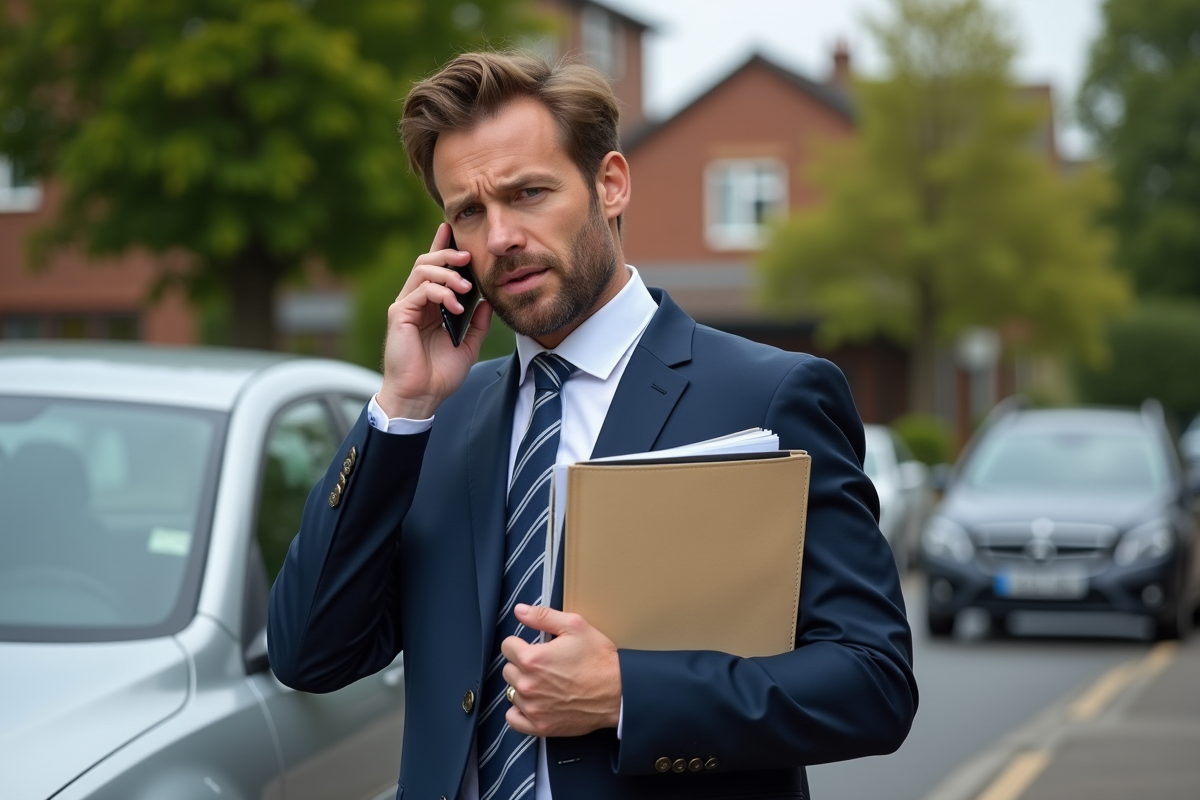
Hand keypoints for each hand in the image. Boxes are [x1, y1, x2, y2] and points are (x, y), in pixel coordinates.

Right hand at [377, 223, 491, 418]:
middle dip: (449, 254)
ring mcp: (406, 306)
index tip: (453, 231)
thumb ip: (477, 323)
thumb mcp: (468, 345)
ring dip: (447, 273)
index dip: (442, 248)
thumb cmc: (440, 374)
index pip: (435, 270)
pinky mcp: (400, 313)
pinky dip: (441, 292)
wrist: (421, 396)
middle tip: (468, 256)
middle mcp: (416, 301)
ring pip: (422, 270)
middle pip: (428, 263)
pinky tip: (456, 305)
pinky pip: (420, 290)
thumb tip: (487, 301)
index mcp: (431, 306)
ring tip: (466, 286)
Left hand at [501, 604, 621, 737]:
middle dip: (522, 664)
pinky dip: (520, 711)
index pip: (507, 646)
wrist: (619, 692)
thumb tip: (520, 610)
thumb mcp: (575, 626)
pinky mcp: (540, 726)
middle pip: (508, 670)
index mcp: (533, 659)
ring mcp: (533, 708)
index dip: (520, 643)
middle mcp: (528, 685)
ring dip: (523, 686)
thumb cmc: (599, 660)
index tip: (533, 647)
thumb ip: (542, 616)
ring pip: (512, 692)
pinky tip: (534, 703)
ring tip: (545, 683)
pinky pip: (514, 719)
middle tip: (544, 665)